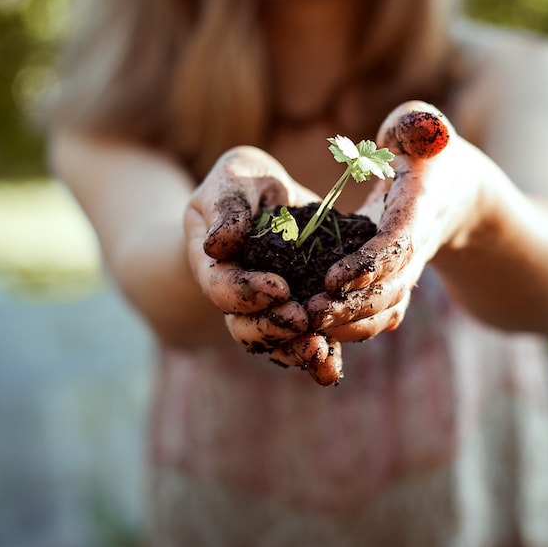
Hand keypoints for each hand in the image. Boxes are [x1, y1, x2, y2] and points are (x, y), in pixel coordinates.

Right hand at [184, 146, 317, 353]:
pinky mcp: (301, 312)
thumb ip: (225, 208)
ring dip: (296, 351)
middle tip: (303, 320)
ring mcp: (269, 310)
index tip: (279, 287)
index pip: (222, 288)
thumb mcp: (232, 179)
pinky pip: (306, 341)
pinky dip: (318, 357)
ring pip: (275, 343)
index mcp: (215, 264)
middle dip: (273, 328)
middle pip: (245, 327)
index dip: (247, 293)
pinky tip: (332, 366)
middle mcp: (239, 296)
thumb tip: (219, 243)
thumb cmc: (245, 183)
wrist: (268, 199)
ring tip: (321, 351)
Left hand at [303, 101, 463, 345]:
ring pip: (386, 309)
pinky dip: (353, 327)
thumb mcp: (422, 125)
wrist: (456, 191)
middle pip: (391, 288)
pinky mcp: (393, 283)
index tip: (334, 279)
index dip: (370, 264)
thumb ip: (417, 126)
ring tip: (309, 325)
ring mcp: (407, 270)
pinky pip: (379, 315)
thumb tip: (415, 131)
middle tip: (311, 312)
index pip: (399, 243)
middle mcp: (417, 247)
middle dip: (353, 305)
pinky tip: (317, 330)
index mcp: (421, 208)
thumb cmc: (427, 149)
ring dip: (351, 323)